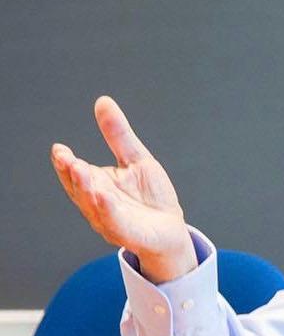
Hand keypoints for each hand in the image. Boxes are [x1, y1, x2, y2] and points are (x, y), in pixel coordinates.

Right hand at [51, 96, 196, 282]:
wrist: (171, 229)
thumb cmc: (150, 197)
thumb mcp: (136, 159)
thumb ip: (118, 135)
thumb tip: (103, 101)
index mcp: (96, 186)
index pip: (75, 174)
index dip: (65, 163)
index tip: (59, 149)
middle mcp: (98, 205)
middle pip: (79, 189)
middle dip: (72, 174)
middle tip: (66, 157)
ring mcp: (111, 221)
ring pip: (93, 206)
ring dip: (85, 189)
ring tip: (80, 170)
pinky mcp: (129, 234)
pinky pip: (115, 223)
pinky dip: (108, 210)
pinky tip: (104, 196)